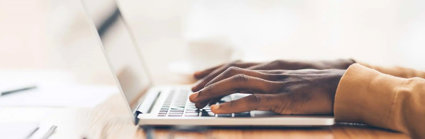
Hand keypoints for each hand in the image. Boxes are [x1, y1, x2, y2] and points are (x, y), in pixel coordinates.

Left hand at [192, 59, 353, 91]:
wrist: (347, 85)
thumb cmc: (323, 86)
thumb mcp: (295, 82)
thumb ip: (277, 84)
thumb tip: (260, 92)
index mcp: (273, 68)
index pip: (237, 66)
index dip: (215, 70)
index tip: (199, 76)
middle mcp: (271, 73)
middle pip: (232, 72)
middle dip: (209, 81)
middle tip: (192, 90)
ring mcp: (276, 85)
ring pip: (236, 83)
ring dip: (213, 91)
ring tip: (196, 99)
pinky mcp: (284, 100)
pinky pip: (252, 101)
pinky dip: (231, 105)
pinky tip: (217, 109)